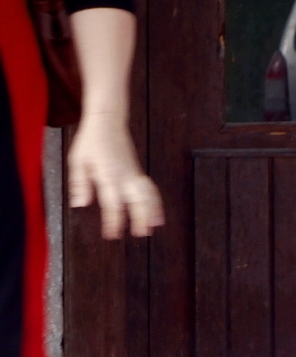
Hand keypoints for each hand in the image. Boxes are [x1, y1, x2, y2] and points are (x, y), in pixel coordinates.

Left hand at [67, 113, 163, 238]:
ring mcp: (134, 173)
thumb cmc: (91, 141)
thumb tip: (80, 203)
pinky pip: (150, 189)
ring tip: (153, 227)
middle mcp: (124, 176)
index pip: (113, 203)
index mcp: (108, 175)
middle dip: (140, 218)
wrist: (108, 122)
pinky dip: (156, 202)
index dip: (114, 220)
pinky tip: (157, 213)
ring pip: (148, 195)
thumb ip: (79, 183)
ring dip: (152, 211)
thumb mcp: (77, 161)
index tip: (112, 234)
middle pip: (137, 200)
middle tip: (140, 234)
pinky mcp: (138, 172)